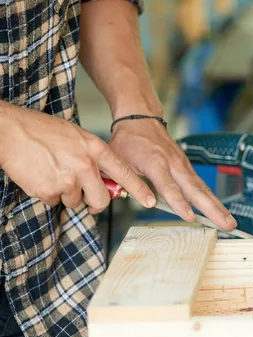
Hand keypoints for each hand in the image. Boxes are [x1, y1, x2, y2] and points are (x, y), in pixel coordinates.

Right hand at [0, 106, 154, 211]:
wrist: (10, 130)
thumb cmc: (42, 131)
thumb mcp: (77, 137)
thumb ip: (94, 158)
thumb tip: (107, 181)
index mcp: (95, 149)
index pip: (124, 173)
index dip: (139, 189)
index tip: (151, 201)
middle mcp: (86, 165)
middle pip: (102, 200)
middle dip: (94, 203)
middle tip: (86, 197)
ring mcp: (68, 180)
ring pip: (76, 202)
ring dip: (66, 194)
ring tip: (53, 172)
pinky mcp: (50, 191)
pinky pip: (55, 202)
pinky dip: (48, 193)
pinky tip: (41, 176)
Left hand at [107, 117, 236, 230]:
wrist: (141, 119)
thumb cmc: (129, 140)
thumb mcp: (119, 161)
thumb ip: (130, 184)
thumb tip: (146, 204)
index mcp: (155, 162)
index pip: (169, 187)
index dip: (179, 203)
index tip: (190, 217)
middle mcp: (174, 164)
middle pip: (196, 190)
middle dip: (212, 209)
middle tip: (226, 224)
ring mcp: (183, 166)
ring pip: (203, 189)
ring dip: (218, 207)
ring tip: (230, 222)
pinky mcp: (187, 168)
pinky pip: (201, 186)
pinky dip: (212, 200)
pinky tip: (220, 212)